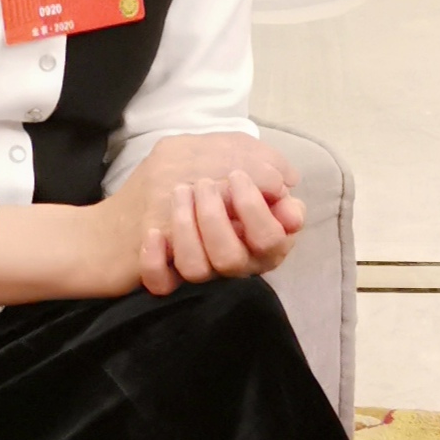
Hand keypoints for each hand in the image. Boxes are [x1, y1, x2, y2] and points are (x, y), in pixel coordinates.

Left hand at [166, 170, 303, 284]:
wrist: (165, 177)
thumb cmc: (213, 167)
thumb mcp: (240, 155)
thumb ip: (268, 167)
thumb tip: (286, 188)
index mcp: (263, 238)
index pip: (270, 241)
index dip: (254, 210)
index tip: (237, 176)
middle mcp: (236, 260)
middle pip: (230, 260)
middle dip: (213, 218)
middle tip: (202, 183)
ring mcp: (203, 268)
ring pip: (196, 269)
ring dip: (184, 229)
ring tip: (179, 192)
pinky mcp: (169, 272)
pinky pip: (161, 284)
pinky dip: (155, 262)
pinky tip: (153, 233)